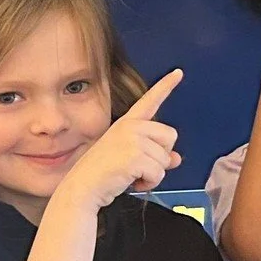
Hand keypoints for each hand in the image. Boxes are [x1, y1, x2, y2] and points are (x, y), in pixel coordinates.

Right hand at [58, 70, 182, 211]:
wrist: (82, 188)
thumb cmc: (103, 174)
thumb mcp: (131, 159)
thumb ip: (155, 155)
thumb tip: (176, 159)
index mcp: (127, 123)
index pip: (150, 100)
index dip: (166, 86)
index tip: (178, 72)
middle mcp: (131, 126)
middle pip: (171, 136)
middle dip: (160, 156)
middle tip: (138, 165)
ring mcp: (133, 139)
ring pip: (166, 158)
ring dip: (153, 174)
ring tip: (130, 174)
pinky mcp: (135, 156)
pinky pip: (159, 173)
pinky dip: (149, 183)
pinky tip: (131, 181)